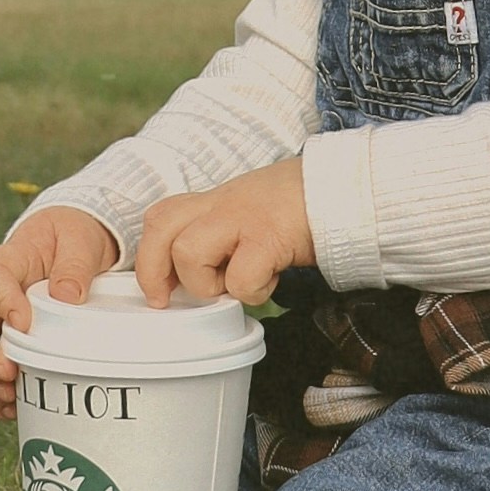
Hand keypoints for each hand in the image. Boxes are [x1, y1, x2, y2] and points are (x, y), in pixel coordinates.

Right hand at [0, 203, 118, 421]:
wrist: (71, 248)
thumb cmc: (72, 239)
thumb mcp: (80, 240)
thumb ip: (75, 264)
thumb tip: (66, 296)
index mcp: (7, 261)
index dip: (0, 301)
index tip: (23, 322)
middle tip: (7, 373)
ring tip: (10, 395)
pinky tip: (13, 408)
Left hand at [133, 158, 312, 310]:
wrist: (341, 190)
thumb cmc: (295, 209)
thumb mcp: (246, 212)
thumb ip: (218, 234)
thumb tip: (190, 279)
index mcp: (214, 200)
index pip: (160, 216)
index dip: (148, 255)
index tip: (158, 289)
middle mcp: (222, 203)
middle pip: (160, 227)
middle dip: (154, 271)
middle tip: (166, 300)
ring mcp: (243, 217)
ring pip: (188, 253)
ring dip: (207, 283)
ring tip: (234, 283)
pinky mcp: (269, 237)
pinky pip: (240, 276)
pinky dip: (252, 291)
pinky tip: (269, 281)